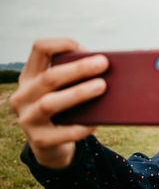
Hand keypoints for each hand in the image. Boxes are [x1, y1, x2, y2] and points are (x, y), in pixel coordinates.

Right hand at [10, 38, 107, 168]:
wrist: (51, 144)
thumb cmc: (65, 109)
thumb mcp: (64, 90)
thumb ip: (76, 79)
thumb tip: (105, 69)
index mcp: (30, 77)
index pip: (39, 49)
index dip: (62, 44)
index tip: (85, 48)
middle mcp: (23, 96)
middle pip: (50, 77)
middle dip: (78, 69)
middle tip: (103, 63)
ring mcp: (28, 119)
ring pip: (50, 103)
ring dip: (78, 93)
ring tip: (102, 86)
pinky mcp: (39, 140)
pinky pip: (63, 133)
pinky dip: (81, 127)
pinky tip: (97, 121)